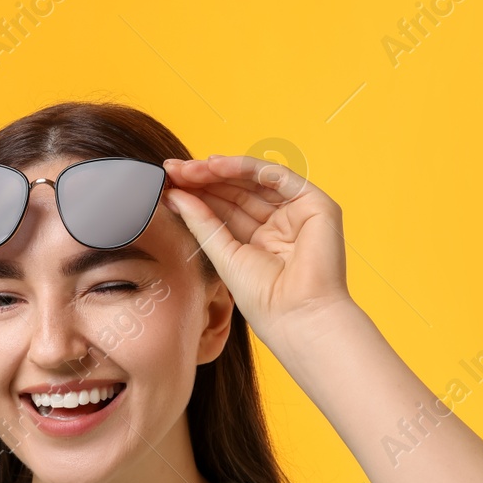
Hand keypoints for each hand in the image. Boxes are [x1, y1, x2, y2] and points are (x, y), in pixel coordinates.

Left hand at [161, 154, 353, 344]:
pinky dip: (245, 167)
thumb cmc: (265, 300)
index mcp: (259, 240)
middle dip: (203, 179)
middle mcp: (279, 223)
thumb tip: (174, 196)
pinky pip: (276, 176)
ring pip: (253, 179)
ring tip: (187, 169)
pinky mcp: (315, 203)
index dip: (196, 194)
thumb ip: (201, 222)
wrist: (297, 316)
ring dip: (218, 170)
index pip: (225, 208)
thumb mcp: (223, 255)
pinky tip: (215, 165)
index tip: (166, 185)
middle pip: (237, 190)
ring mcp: (298, 212)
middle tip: (171, 171)